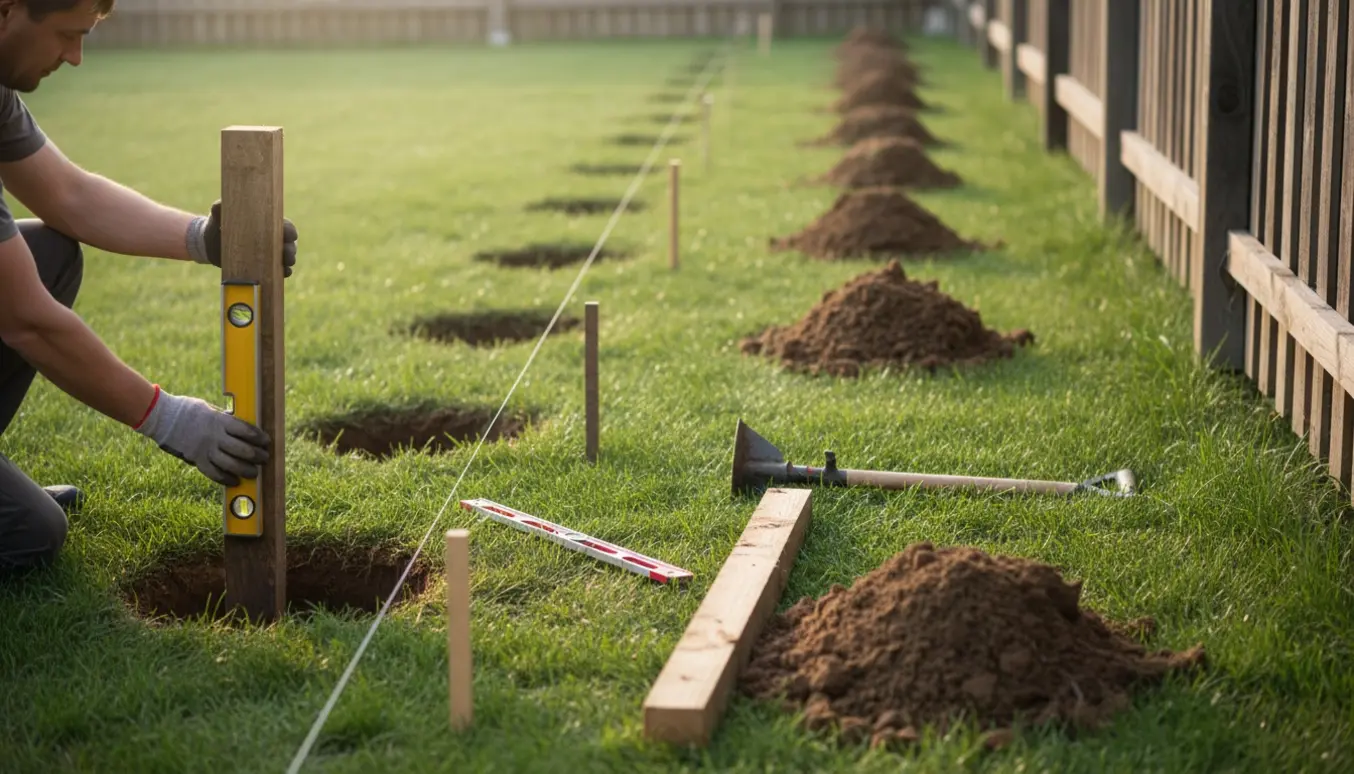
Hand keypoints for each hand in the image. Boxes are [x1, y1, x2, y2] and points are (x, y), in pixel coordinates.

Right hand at [134, 387, 270, 486]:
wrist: (162, 417)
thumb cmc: (188, 410)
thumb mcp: (210, 409)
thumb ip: (225, 419)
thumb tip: (242, 426)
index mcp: (219, 421)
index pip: (246, 431)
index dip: (259, 437)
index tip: (267, 441)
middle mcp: (214, 436)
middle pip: (242, 450)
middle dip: (257, 456)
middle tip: (265, 458)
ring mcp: (205, 449)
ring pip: (230, 464)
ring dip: (245, 470)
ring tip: (254, 472)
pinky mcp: (196, 459)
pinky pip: (213, 473)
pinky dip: (225, 478)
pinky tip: (234, 481)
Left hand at [193, 200, 297, 277]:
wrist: (210, 244)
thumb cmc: (217, 224)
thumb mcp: (218, 213)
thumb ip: (219, 208)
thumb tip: (219, 206)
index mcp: (267, 224)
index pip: (285, 226)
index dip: (290, 231)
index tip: (290, 235)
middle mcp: (272, 239)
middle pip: (289, 244)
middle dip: (290, 249)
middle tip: (287, 253)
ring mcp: (269, 254)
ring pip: (286, 257)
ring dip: (288, 261)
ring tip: (286, 264)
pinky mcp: (264, 268)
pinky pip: (278, 271)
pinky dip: (283, 273)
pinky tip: (283, 273)